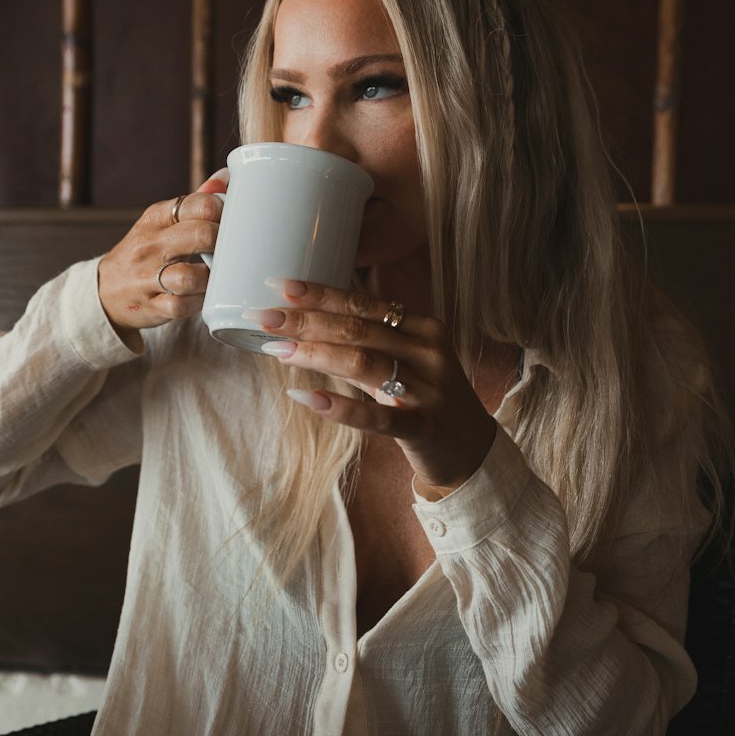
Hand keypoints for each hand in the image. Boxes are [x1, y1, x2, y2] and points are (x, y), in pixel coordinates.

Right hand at [98, 169, 228, 336]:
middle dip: (223, 242)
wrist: (105, 290)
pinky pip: (182, 306)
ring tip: (215, 276)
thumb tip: (226, 177)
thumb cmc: (145, 252)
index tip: (233, 222)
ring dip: (211, 278)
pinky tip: (202, 295)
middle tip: (232, 250)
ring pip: (190, 276)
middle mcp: (151, 244)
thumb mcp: (162, 222)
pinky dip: (198, 302)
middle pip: (200, 235)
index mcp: (157, 217)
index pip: (199, 204)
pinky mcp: (152, 305)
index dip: (224, 212)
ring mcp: (148, 277)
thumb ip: (196, 202)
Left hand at [242, 278, 497, 496]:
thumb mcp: (404, 363)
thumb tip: (302, 327)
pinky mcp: (424, 427)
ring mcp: (429, 390)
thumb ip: (364, 345)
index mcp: (424, 328)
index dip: (320, 294)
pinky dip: (339, 407)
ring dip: (316, 354)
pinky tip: (305, 397)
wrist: (472, 450)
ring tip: (276, 350)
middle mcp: (429, 353)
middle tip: (262, 317)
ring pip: (365, 364)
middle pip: (359, 329)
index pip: (365, 303)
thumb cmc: (427, 399)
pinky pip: (378, 417)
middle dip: (307, 320)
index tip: (279, 286)